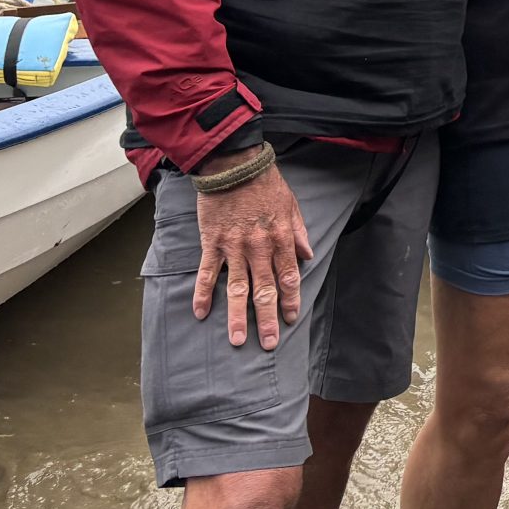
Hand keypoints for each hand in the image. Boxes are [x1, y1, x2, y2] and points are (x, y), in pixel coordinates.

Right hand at [192, 158, 311, 351]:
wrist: (234, 165)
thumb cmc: (265, 183)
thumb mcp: (291, 204)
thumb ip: (299, 232)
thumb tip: (308, 255)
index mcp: (281, 238)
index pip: (288, 277)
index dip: (290, 299)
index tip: (290, 319)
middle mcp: (259, 247)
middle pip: (264, 290)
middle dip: (267, 319)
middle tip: (268, 343)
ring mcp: (234, 247)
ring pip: (237, 289)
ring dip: (237, 316)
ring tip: (237, 340)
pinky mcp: (212, 242)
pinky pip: (207, 273)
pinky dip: (202, 294)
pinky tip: (200, 313)